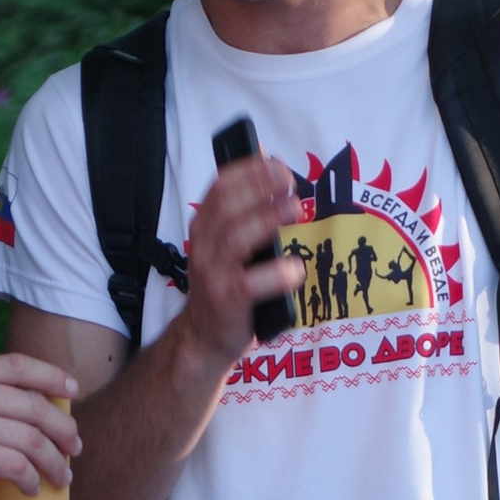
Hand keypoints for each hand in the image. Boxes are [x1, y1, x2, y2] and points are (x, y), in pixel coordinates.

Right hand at [0, 355, 79, 499]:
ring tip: (62, 477)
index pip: (19, 365)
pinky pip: (17, 465)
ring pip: (34, 440)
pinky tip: (33, 489)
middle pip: (36, 406)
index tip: (72, 390)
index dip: (52, 376)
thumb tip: (6, 416)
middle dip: (64, 429)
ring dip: (55, 462)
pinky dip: (32, 479)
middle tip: (75, 447)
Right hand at [177, 157, 297, 370]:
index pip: (220, 188)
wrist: (204, 336)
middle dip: (260, 189)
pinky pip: (249, 284)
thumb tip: (272, 169)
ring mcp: (213, 275)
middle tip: (290, 182)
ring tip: (295, 209)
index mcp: (204, 227)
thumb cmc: (225, 285)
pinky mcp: (227, 302)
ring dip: (267, 220)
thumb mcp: (228, 245)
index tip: (276, 163)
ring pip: (236, 239)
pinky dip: (274, 274)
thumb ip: (246, 214)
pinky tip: (295, 268)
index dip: (249, 171)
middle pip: (228, 207)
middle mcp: (204, 247)